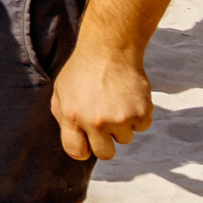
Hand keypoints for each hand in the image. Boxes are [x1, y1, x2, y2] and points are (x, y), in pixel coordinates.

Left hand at [50, 46, 154, 160]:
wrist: (110, 49)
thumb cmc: (82, 70)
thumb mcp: (61, 92)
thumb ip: (64, 118)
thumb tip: (75, 141)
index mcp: (72, 117)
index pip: (77, 152)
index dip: (83, 149)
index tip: (88, 143)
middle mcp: (95, 122)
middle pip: (105, 154)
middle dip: (105, 143)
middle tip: (106, 126)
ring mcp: (120, 118)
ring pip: (125, 139)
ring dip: (122, 125)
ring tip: (116, 102)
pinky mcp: (141, 113)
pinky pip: (142, 126)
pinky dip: (138, 115)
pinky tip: (129, 97)